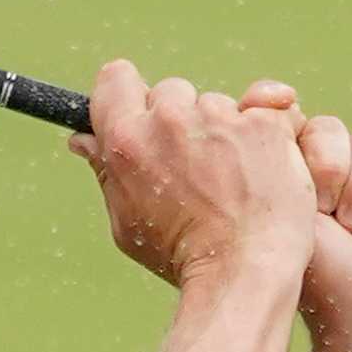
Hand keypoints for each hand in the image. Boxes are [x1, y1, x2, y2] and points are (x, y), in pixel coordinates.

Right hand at [66, 58, 317, 288]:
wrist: (243, 273)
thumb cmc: (181, 257)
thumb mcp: (127, 221)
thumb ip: (107, 172)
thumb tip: (83, 140)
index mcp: (126, 140)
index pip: (116, 78)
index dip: (129, 94)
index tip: (141, 113)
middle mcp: (170, 120)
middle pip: (171, 92)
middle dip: (182, 121)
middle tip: (196, 168)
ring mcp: (220, 118)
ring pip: (218, 104)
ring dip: (225, 131)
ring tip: (235, 182)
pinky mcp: (265, 123)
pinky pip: (265, 110)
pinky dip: (268, 133)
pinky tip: (267, 169)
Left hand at [238, 80, 351, 348]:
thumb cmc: (313, 272)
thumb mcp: (281, 212)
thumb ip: (274, 161)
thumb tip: (274, 108)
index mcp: (290, 174)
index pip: (296, 124)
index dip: (305, 146)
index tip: (306, 184)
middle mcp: (327, 174)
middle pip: (332, 129)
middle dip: (333, 171)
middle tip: (329, 213)